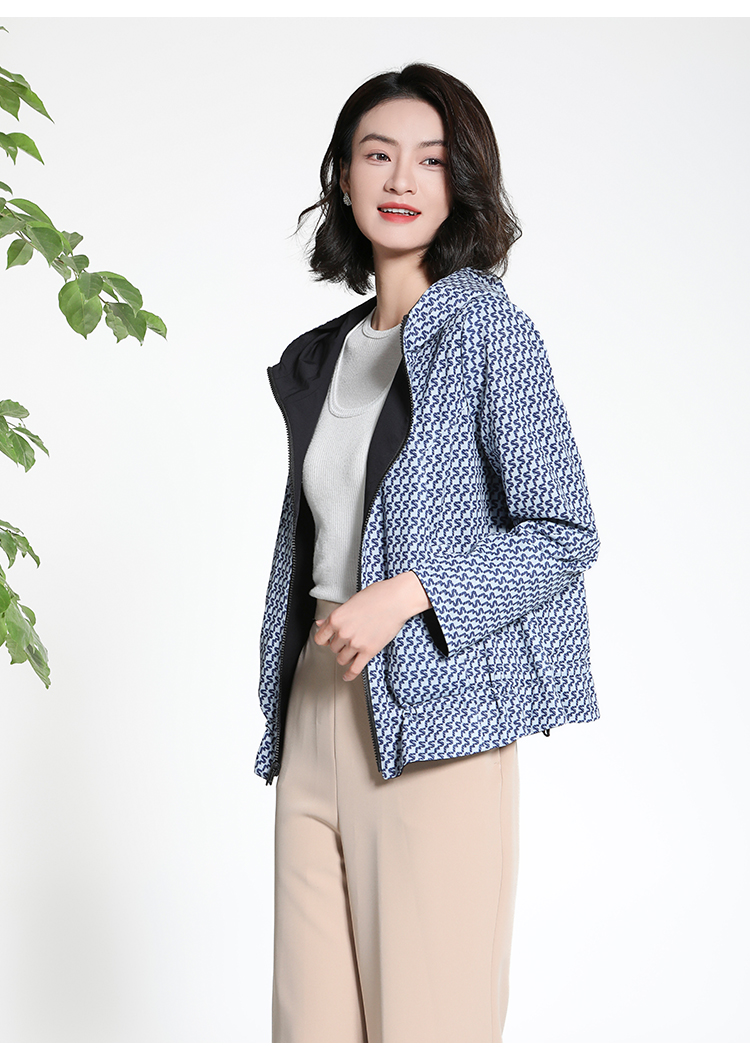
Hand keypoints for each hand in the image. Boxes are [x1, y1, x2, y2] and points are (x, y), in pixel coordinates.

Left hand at [313, 571, 430, 680]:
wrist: (396, 600)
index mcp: (336, 619)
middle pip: (333, 649)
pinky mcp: (369, 651)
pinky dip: (349, 675)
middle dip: (340, 645)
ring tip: (353, 651)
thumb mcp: (350, 603)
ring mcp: (355, 643)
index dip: (325, 639)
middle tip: (350, 639)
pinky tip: (347, 676)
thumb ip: (335, 616)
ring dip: (346, 656)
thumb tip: (321, 623)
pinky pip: (355, 668)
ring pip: (341, 659)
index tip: (329, 640)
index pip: (320, 638)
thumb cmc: (376, 596)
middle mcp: (343, 632)